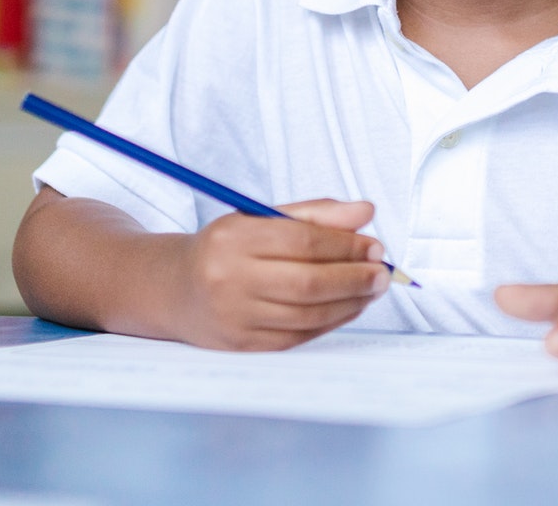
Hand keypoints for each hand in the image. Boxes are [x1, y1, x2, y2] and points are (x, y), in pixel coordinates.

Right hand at [174, 199, 389, 351]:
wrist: (175, 288)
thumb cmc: (227, 248)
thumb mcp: (261, 218)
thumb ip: (316, 213)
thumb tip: (366, 212)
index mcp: (235, 238)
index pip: (304, 241)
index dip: (347, 245)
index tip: (375, 246)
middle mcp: (230, 278)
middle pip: (308, 283)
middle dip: (355, 278)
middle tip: (382, 273)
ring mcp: (235, 316)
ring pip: (307, 314)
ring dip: (350, 303)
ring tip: (371, 290)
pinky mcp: (242, 345)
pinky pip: (298, 337)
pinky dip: (331, 323)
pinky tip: (348, 308)